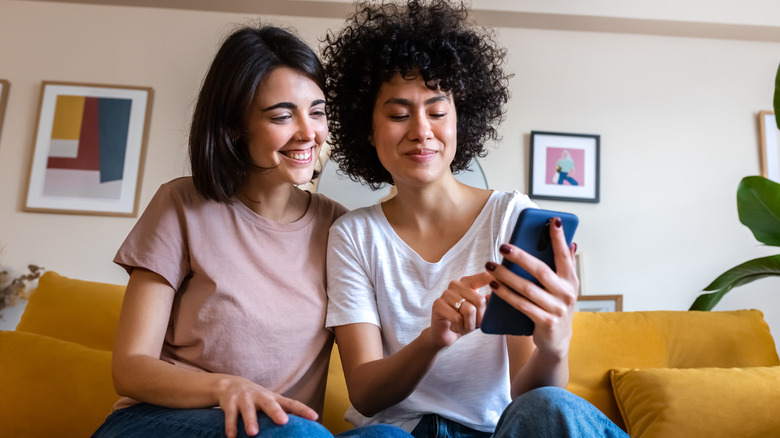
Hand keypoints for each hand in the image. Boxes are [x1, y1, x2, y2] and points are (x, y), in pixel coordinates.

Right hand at [215, 375, 317, 437]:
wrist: (230, 385)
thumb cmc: (257, 399)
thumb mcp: (271, 402)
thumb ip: (284, 412)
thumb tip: (304, 427)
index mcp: (273, 398)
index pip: (291, 403)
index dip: (303, 410)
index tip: (314, 417)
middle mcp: (260, 397)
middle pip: (269, 403)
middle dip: (275, 412)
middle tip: (283, 421)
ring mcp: (244, 399)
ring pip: (248, 409)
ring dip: (250, 421)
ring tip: (253, 433)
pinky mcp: (230, 403)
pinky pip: (230, 415)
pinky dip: (230, 426)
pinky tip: (232, 436)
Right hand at [429, 272, 491, 347]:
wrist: (446, 334)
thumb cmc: (465, 321)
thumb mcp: (480, 313)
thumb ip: (487, 304)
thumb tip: (491, 296)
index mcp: (469, 283)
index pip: (484, 277)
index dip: (493, 277)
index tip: (500, 275)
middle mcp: (457, 284)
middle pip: (479, 301)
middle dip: (480, 319)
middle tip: (473, 325)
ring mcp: (446, 293)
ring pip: (468, 310)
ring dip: (469, 325)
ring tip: (463, 326)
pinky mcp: (438, 304)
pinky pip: (457, 318)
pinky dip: (458, 327)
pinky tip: (454, 327)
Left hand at [487, 217, 578, 356]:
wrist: (556, 341)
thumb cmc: (555, 307)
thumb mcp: (563, 287)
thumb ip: (565, 266)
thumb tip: (571, 242)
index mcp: (571, 280)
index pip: (565, 255)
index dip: (559, 238)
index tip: (552, 220)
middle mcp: (567, 293)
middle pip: (541, 270)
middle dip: (521, 257)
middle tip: (503, 246)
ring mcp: (556, 309)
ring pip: (527, 288)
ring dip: (506, 276)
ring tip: (491, 265)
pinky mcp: (545, 322)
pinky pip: (521, 305)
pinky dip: (506, 294)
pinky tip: (494, 285)